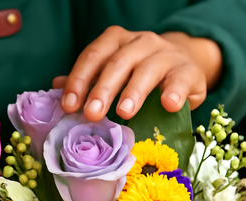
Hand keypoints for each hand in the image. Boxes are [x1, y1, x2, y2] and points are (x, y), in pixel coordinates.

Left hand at [53, 27, 221, 120]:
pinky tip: (168, 105)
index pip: (93, 56)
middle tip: (92, 114)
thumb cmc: (140, 73)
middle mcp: (140, 42)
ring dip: (134, 91)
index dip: (79, 80)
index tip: (69, 106)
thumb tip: (56, 87)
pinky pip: (180, 79)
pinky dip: (174, 91)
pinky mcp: (188, 71)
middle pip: (117, 62)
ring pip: (147, 69)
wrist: (183, 64)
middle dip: (102, 89)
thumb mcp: (112, 73)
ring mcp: (166, 54)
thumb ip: (87, 80)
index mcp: (116, 41)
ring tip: (124, 112)